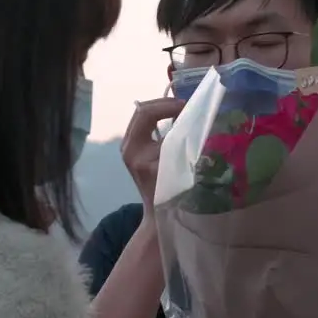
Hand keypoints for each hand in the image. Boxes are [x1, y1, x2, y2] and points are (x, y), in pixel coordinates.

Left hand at [121, 98, 184, 213]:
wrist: (156, 213)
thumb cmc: (171, 195)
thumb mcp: (176, 169)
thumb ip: (179, 146)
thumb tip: (190, 122)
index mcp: (136, 151)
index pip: (147, 115)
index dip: (168, 106)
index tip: (188, 107)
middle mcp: (127, 146)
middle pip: (142, 110)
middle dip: (165, 104)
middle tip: (185, 105)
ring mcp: (128, 146)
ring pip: (142, 115)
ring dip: (162, 109)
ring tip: (181, 110)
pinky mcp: (132, 147)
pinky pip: (143, 123)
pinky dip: (159, 117)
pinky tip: (173, 119)